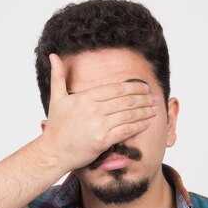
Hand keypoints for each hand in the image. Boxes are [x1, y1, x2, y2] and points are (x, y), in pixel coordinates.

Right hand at [40, 53, 157, 171]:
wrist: (53, 152)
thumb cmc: (56, 126)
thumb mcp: (56, 98)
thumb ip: (58, 76)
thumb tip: (53, 55)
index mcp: (85, 97)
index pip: (116, 89)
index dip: (134, 87)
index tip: (145, 87)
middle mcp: (93, 109)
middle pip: (126, 100)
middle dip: (144, 98)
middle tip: (154, 97)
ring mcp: (99, 125)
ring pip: (129, 115)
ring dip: (145, 111)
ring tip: (154, 109)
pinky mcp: (103, 140)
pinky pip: (126, 130)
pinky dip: (139, 126)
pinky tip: (147, 123)